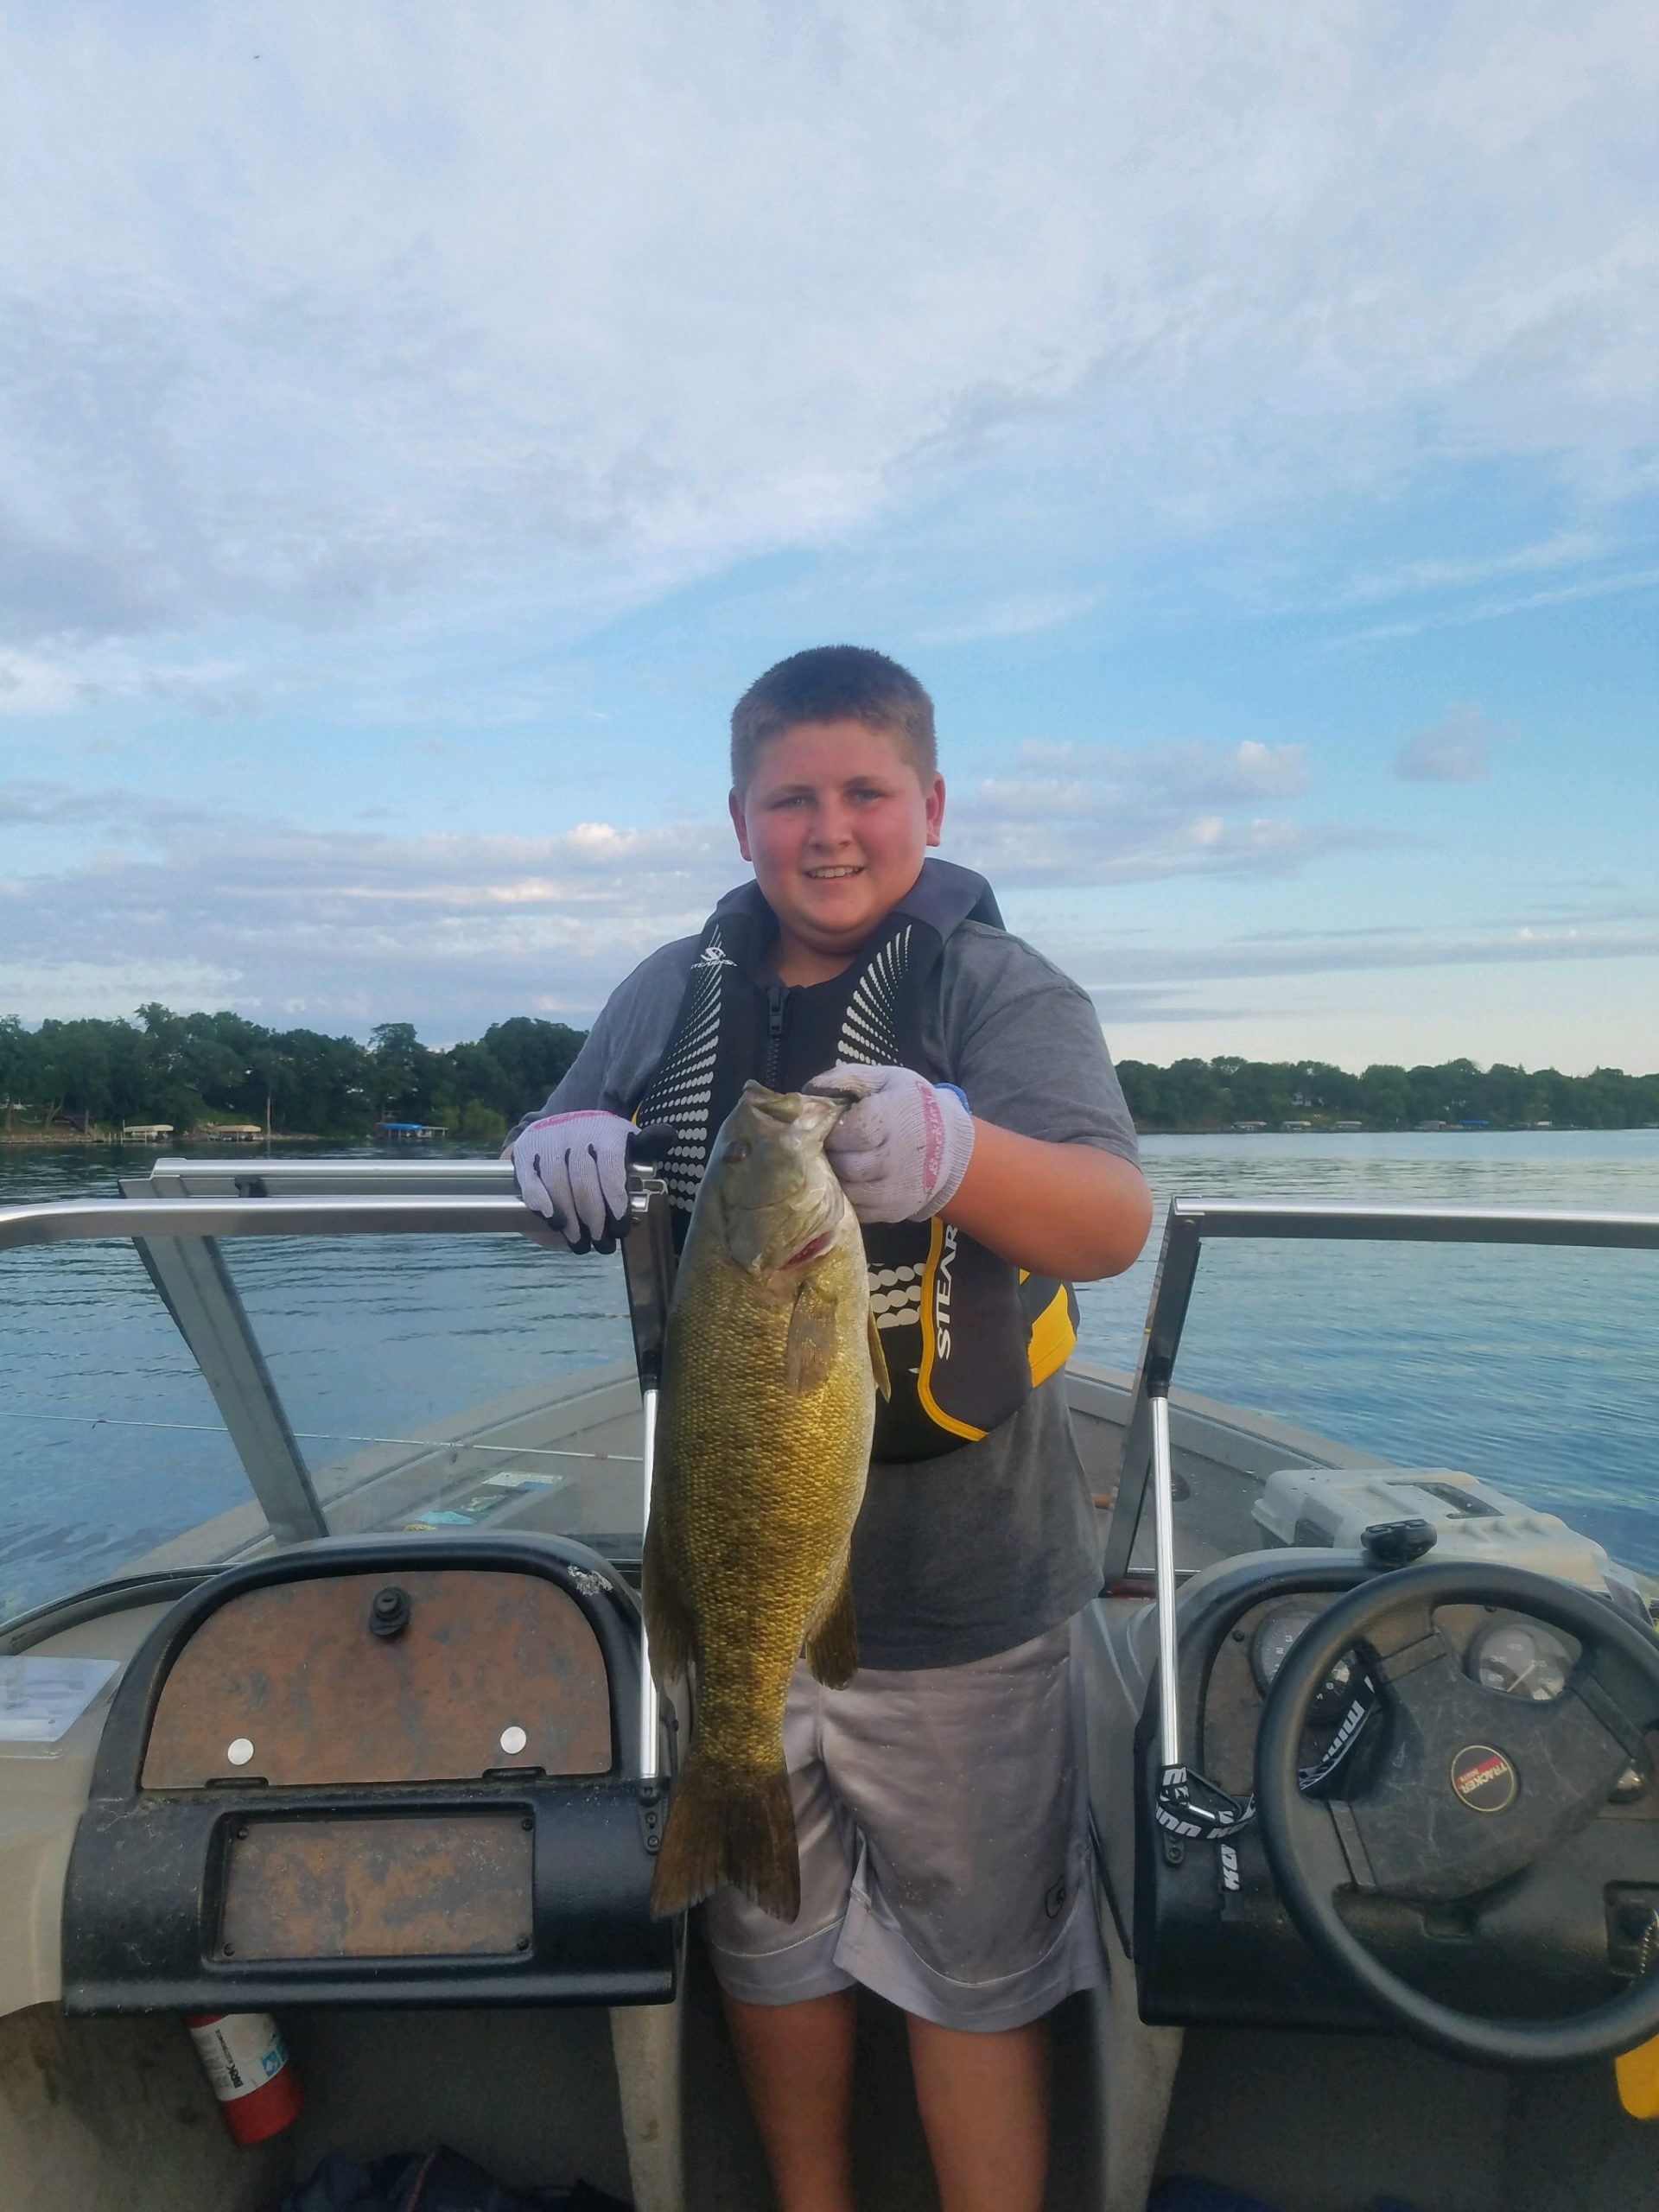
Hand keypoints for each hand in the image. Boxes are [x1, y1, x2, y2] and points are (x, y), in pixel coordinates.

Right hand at [510, 1112, 675, 1251]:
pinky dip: (538, 1200)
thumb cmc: (601, 1141)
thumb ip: (647, 1145)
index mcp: (605, 1132)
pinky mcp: (526, 1151)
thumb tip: (669, 1136)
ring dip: (568, 1218)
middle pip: (583, 1181)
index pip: (610, 1167)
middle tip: (601, 1243)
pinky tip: (551, 1220)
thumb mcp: (626, 1139)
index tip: (620, 1228)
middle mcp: (575, 1133)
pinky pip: (529, 1178)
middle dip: (593, 1217)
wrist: (561, 1123)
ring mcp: (548, 1141)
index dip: (615, 1200)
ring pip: (556, 1183)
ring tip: (579, 1242)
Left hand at [804, 1064, 974, 1223]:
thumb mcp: (885, 1079)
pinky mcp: (894, 1211)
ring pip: (847, 1191)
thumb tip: (809, 1091)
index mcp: (894, 1119)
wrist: (951, 1143)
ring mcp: (896, 1189)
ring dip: (836, 1178)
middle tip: (831, 1147)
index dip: (833, 1131)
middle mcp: (897, 1159)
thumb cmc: (912, 1105)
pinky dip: (848, 1196)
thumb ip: (848, 1078)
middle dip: (831, 1155)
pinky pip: (856, 1210)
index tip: (831, 1127)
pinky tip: (853, 1179)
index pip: (850, 1133)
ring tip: (840, 1162)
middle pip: (845, 1165)